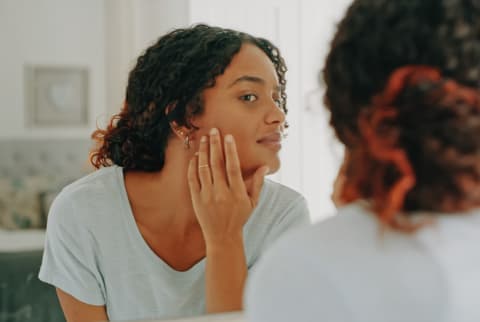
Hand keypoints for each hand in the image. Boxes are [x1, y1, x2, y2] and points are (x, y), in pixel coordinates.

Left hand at [187, 128, 268, 246]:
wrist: (222, 237)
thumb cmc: (240, 218)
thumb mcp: (252, 202)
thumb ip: (258, 183)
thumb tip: (265, 167)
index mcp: (237, 193)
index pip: (233, 167)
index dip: (230, 150)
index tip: (228, 136)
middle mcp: (221, 193)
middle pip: (217, 164)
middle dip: (215, 145)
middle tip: (213, 131)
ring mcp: (207, 196)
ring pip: (203, 169)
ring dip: (203, 152)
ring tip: (203, 139)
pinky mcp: (196, 199)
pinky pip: (193, 179)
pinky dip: (193, 166)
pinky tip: (195, 156)